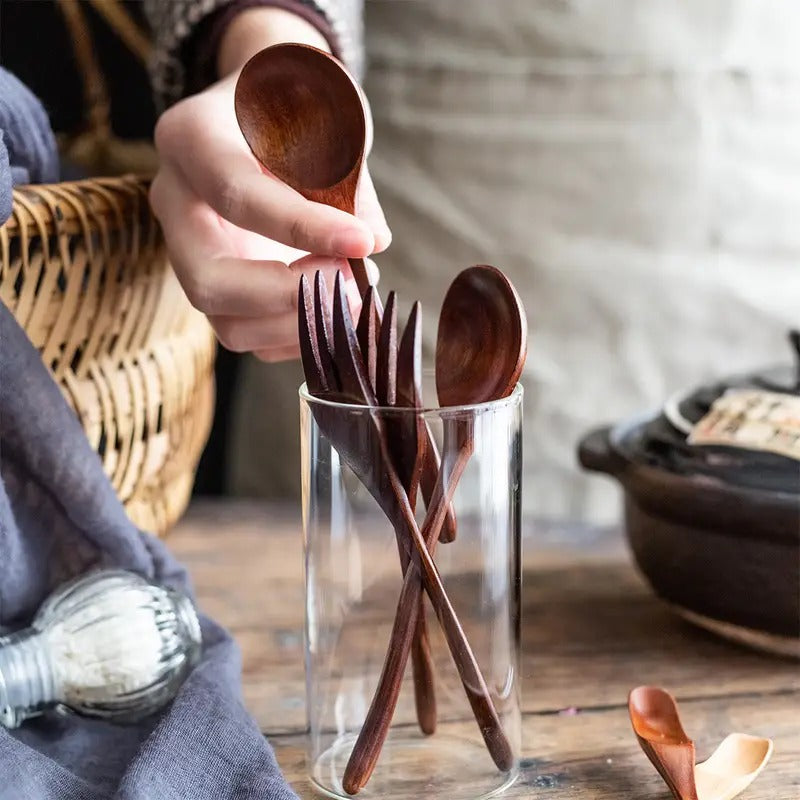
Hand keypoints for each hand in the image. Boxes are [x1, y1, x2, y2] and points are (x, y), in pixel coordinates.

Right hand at [149, 16, 389, 361]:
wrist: (260, 114)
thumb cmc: (293, 104)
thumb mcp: (320, 111)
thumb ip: (346, 172)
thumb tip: (373, 241)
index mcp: (190, 139)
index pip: (238, 195)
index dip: (302, 227)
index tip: (362, 243)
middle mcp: (175, 201)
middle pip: (208, 278)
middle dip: (287, 295)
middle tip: (351, 283)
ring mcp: (189, 251)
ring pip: (225, 319)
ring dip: (299, 323)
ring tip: (353, 294)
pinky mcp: (214, 284)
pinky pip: (247, 333)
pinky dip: (297, 336)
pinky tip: (335, 310)